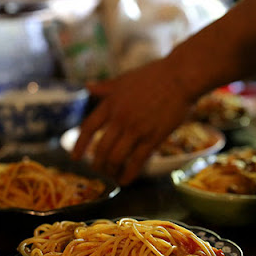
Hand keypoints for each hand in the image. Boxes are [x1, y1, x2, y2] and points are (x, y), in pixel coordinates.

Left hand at [73, 58, 194, 184]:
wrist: (180, 77)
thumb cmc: (154, 75)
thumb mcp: (124, 79)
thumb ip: (105, 87)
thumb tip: (87, 87)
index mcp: (111, 103)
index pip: (89, 128)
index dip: (79, 145)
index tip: (74, 157)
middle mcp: (120, 118)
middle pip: (100, 148)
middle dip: (97, 164)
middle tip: (98, 170)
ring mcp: (136, 129)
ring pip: (116, 158)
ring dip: (111, 171)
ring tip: (112, 175)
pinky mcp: (153, 138)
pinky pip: (136, 162)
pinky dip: (128, 174)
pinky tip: (125, 180)